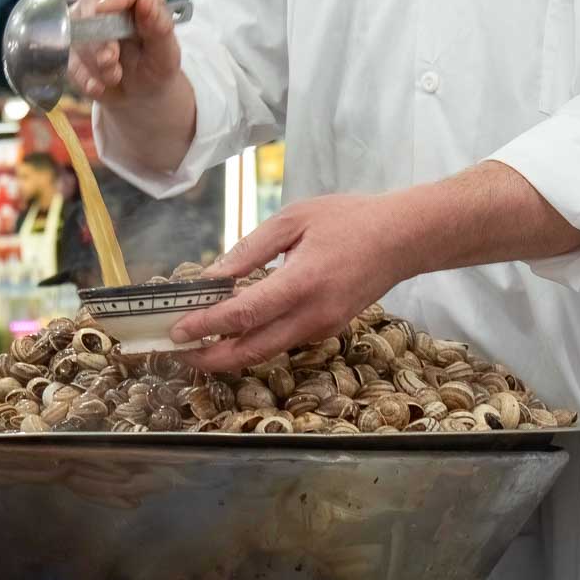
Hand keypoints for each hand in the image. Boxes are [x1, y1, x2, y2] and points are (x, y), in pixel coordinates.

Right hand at [68, 0, 181, 100]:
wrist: (142, 91)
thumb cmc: (157, 66)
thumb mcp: (166, 53)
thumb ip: (160, 27)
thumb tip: (145, 1)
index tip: (103, 11)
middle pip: (91, 8)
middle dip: (100, 42)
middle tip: (113, 65)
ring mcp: (86, 19)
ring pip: (77, 34)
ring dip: (94, 62)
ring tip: (115, 77)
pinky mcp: (72, 42)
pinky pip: (69, 58)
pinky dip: (83, 76)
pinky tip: (98, 87)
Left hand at [170, 194, 415, 371]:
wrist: (403, 240)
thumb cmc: (349, 220)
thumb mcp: (294, 220)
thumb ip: (250, 249)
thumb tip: (213, 276)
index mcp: (301, 283)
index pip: (243, 315)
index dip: (205, 327)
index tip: (176, 331)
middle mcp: (312, 315)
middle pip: (251, 351)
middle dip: (209, 359)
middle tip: (177, 353)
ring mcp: (321, 328)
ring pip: (266, 352)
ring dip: (229, 354)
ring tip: (196, 346)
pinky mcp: (327, 330)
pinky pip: (282, 341)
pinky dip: (253, 342)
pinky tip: (233, 332)